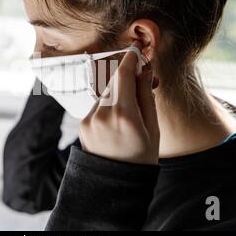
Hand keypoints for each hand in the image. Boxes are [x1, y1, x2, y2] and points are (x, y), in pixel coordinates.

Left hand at [79, 44, 159, 164]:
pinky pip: (98, 105)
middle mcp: (102, 115)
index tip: (136, 50)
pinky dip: (109, 103)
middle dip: (127, 75)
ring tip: (133, 105)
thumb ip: (146, 96)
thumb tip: (143, 69)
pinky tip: (120, 116)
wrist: (116, 185)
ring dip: (118, 90)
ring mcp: (89, 120)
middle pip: (113, 81)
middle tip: (142, 79)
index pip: (124, 75)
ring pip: (105, 92)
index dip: (130, 58)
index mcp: (124, 116)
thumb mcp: (152, 128)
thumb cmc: (141, 159)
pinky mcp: (83, 125)